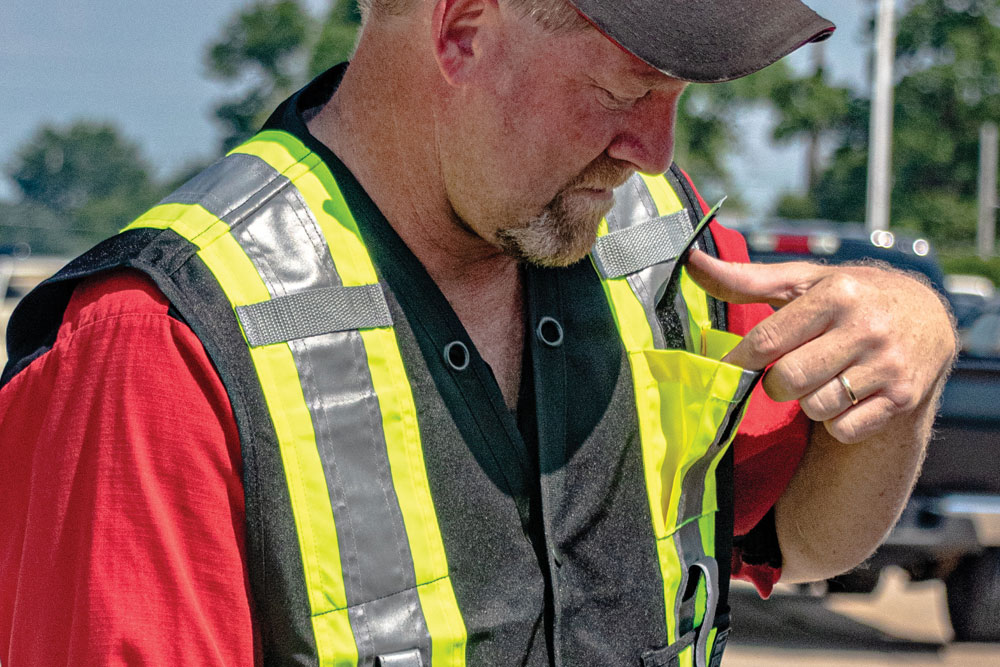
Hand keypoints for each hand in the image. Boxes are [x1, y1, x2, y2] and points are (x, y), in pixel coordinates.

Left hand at [685, 250, 956, 444]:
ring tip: (825, 377)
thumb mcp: (803, 282)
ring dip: (809, 401)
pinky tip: (849, 396)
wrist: (928, 318)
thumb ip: (745, 278)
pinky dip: (837, 420)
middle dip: (778, 382)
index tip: (727, 369)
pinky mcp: (904, 398)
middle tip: (791, 369)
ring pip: (815, 407)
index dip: (740, 360)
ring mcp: (889, 365)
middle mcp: (866, 327)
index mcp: (836, 294)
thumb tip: (690, 260)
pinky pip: (844, 429)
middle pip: (787, 381)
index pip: (768, 340)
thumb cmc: (848, 297)